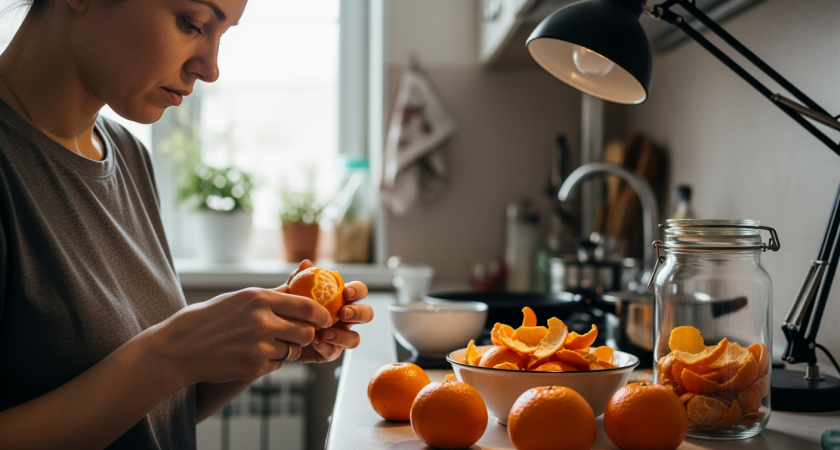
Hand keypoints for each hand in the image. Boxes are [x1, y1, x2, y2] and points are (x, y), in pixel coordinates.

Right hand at [150, 278, 333, 384]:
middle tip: (298, 335)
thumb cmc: (212, 318)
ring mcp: (259, 345)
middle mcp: (262, 320)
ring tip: (265, 344)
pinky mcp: (254, 366)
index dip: (321, 314)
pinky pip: (277, 364)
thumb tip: (304, 279)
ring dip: (286, 349)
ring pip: (292, 350)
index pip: (306, 305)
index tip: (326, 319)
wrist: (180, 347)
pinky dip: (270, 361)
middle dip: (306, 335)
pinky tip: (251, 355)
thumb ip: (275, 295)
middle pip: (305, 332)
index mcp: (259, 298)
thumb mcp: (242, 299)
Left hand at [278, 260, 373, 362]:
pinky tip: (315, 342)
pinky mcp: (330, 352)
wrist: (275, 332)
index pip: (359, 291)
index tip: (346, 293)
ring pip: (355, 339)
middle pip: (367, 314)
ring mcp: (340, 336)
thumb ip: (297, 279)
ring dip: (343, 336)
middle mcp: (345, 318)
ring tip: (326, 333)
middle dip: (359, 313)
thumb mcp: (289, 293)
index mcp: (341, 299)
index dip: (358, 291)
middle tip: (343, 314)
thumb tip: (306, 263)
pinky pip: (336, 353)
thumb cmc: (287, 308)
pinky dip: (326, 347)